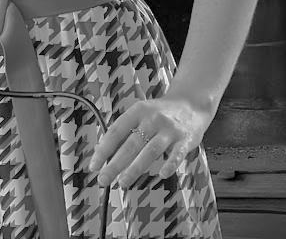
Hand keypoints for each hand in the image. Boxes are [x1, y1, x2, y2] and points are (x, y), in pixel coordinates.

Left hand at [89, 94, 212, 187]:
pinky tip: (162, 175)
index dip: (104, 149)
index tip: (94, 166)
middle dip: (115, 163)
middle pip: (131, 144)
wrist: (191, 103)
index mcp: (138, 111)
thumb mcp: (141, 113)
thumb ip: (125, 131)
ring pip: (150, 150)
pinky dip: (169, 164)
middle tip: (103, 179)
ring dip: (135, 168)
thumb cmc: (161, 112)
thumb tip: (103, 152)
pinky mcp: (185, 140)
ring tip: (123, 182)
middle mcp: (152, 119)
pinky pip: (176, 154)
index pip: (116, 131)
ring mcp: (169, 129)